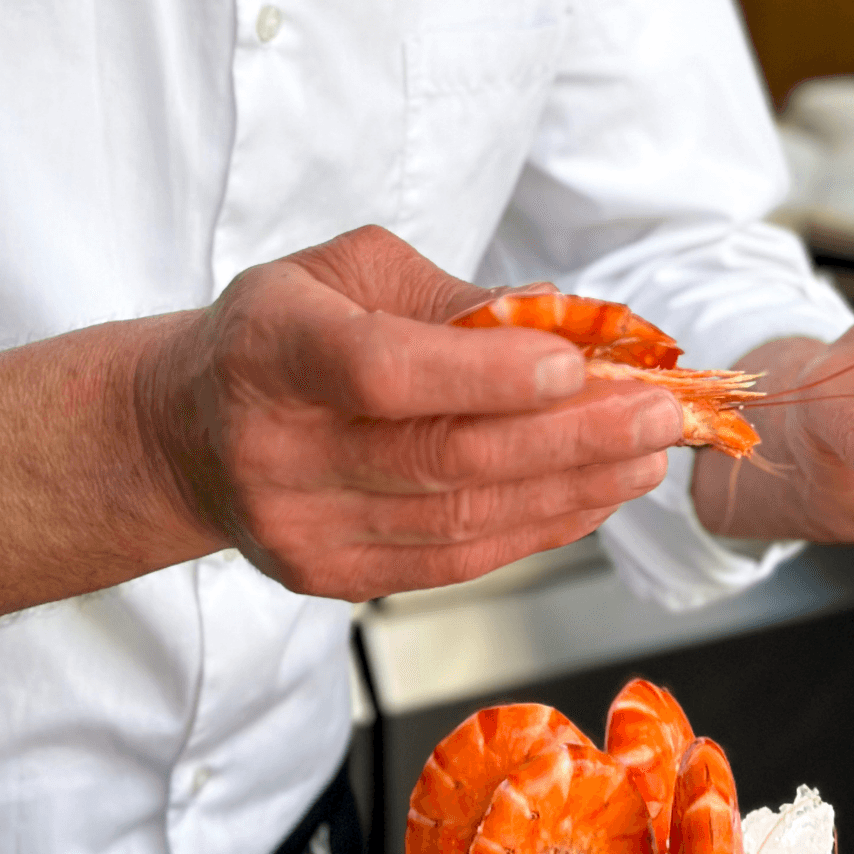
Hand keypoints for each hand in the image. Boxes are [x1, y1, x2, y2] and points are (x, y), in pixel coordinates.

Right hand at [142, 226, 682, 598]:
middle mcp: (276, 448)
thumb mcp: (350, 275)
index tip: (577, 363)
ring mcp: (301, 527)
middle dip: (571, 436)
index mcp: (270, 349)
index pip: (382, 370)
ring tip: (647, 455)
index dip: (484, 374)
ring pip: (462, 518)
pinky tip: (596, 496)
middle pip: (443, 456)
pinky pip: (457, 561)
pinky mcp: (331, 578)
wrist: (193, 435)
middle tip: (660, 413)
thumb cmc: (289, 333)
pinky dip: (539, 528)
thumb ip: (454, 299)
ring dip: (573, 487)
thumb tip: (572, 324)